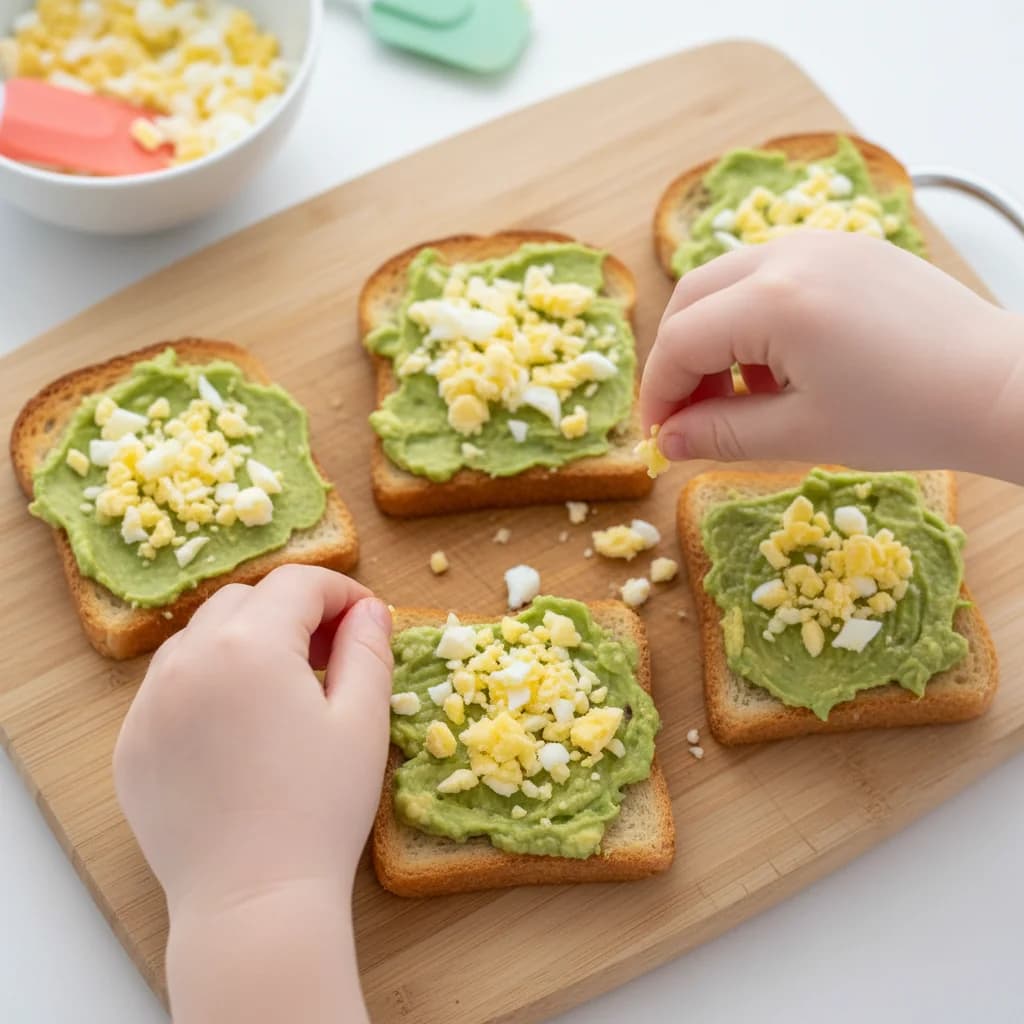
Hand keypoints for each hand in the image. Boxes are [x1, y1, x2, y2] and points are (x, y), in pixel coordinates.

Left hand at [114, 565, 393, 1023]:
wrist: (253, 902)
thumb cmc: (320, 811)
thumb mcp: (362, 721)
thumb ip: (368, 649)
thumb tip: (369, 609)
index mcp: (250, 645)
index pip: (297, 583)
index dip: (340, 591)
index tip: (367, 618)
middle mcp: (188, 660)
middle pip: (244, 600)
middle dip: (292, 610)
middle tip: (330, 651)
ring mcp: (150, 703)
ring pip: (200, 638)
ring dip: (245, 640)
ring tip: (283, 685)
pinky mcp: (132, 744)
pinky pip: (169, 686)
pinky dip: (206, 682)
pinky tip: (238, 724)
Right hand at [640, 231, 1023, 482]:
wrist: (1001, 387)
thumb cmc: (908, 416)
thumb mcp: (801, 434)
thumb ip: (721, 434)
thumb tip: (668, 442)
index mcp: (774, 301)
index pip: (680, 340)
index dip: (659, 393)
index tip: (661, 436)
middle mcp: (790, 254)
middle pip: (692, 299)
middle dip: (679, 360)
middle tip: (691, 416)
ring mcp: (822, 243)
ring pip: (729, 282)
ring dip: (715, 337)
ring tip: (743, 396)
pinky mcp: (849, 249)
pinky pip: (772, 274)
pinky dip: (754, 318)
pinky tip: (782, 366)